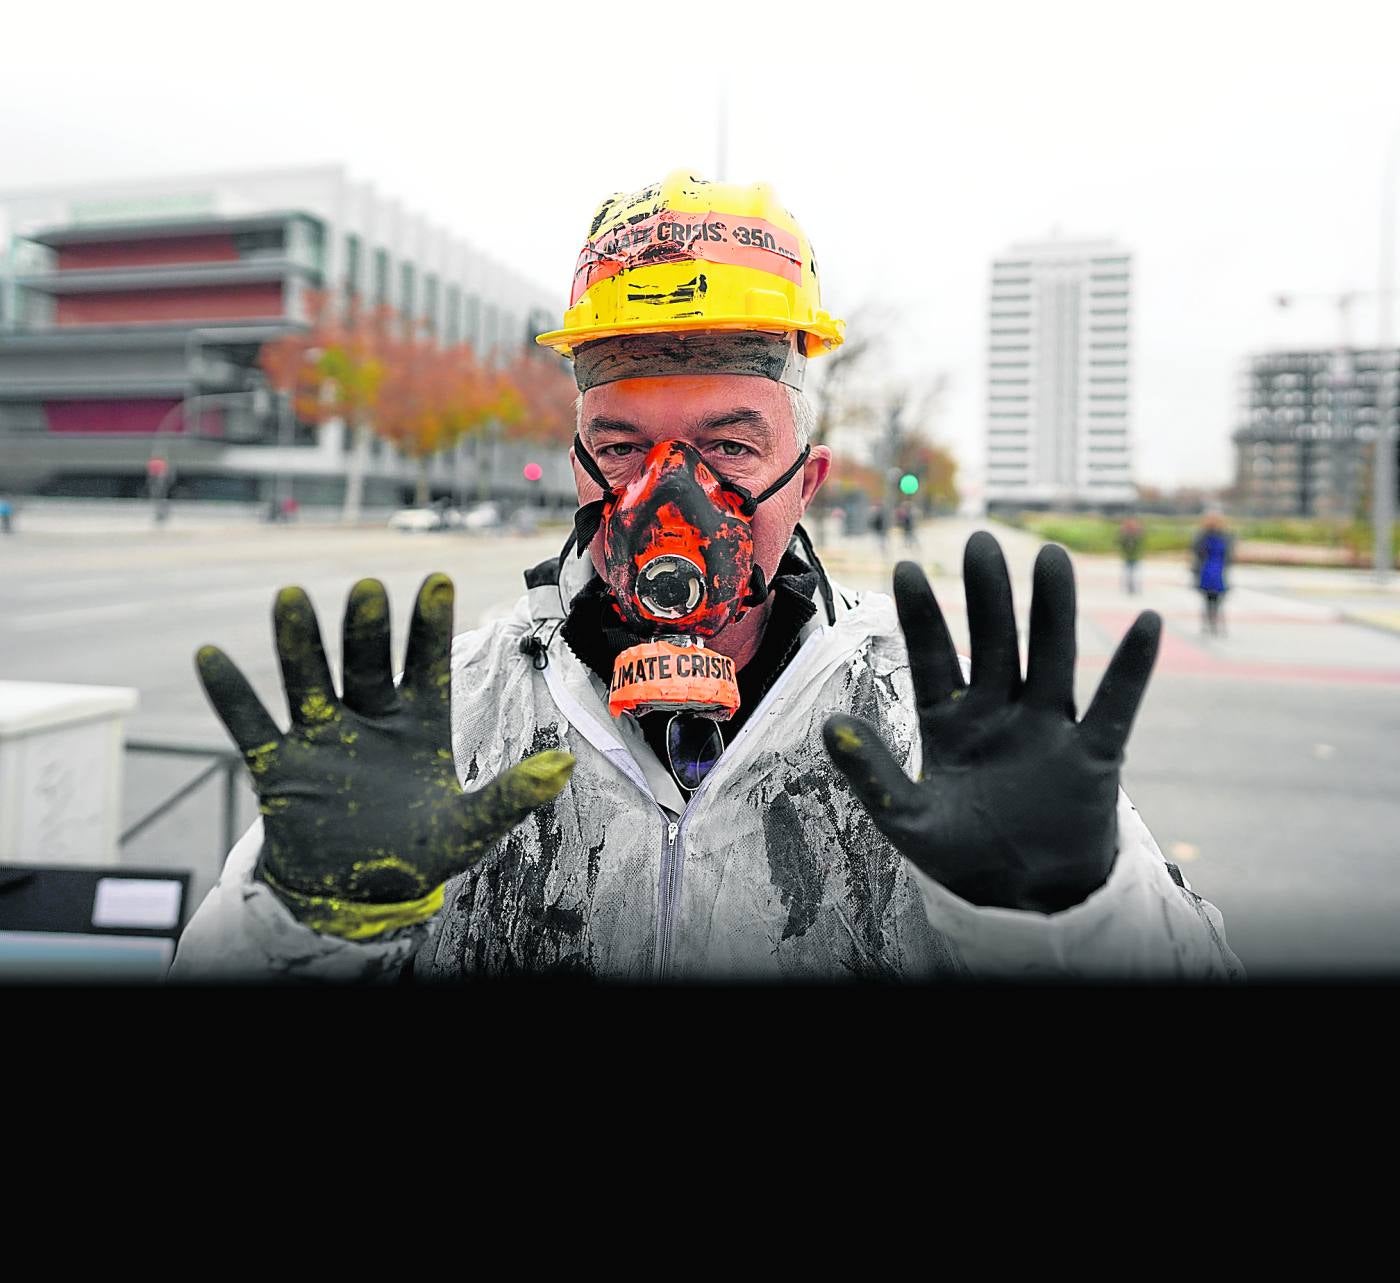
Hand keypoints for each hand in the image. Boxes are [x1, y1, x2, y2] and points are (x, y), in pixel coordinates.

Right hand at [195, 574, 572, 915]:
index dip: (430, 628)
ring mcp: (322, 737)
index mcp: (420, 726)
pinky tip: (209, 654)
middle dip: (367, 629)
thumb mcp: (470, 827)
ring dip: (298, 643)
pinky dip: (230, 694)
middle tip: (368, 589)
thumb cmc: (418, 850)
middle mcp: (370, 719)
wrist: (356, 892)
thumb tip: (567, 765)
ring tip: (290, 597)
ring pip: (309, 681)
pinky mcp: (280, 766)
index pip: (427, 667)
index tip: (438, 579)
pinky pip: (250, 725)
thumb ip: (511, 795)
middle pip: (367, 665)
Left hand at [823, 532, 1159, 912]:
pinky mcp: (1094, 756)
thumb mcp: (906, 817)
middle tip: (981, 541)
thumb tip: (828, 725)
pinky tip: (1146, 623)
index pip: (933, 658)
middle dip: (988, 596)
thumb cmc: (959, 854)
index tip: (905, 569)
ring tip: (1052, 556)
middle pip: (995, 643)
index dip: (923, 616)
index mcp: (949, 723)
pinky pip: (1115, 706)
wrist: (1022, 898)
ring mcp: (1048, 729)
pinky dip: (1131, 669)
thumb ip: (871, 772)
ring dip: (1054, 611)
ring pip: (1052, 659)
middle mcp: (999, 713)